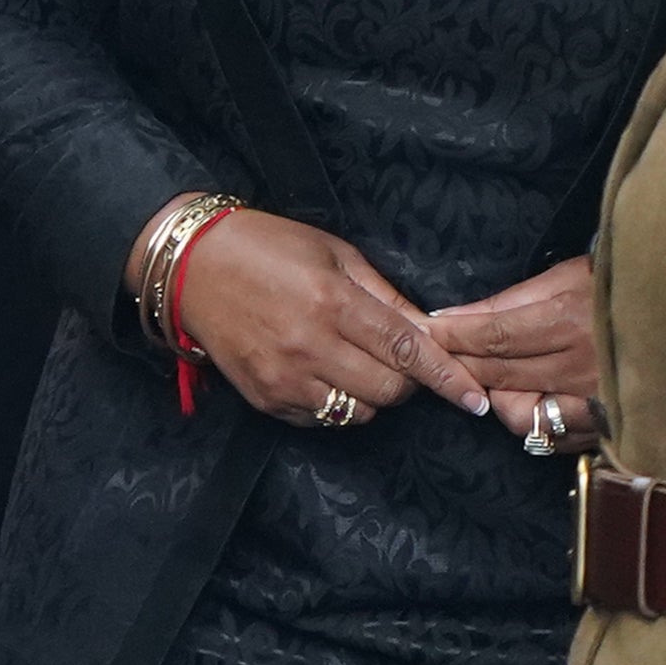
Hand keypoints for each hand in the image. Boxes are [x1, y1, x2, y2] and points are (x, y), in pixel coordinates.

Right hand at [165, 209, 471, 424]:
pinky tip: (320, 372)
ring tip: (351, 362)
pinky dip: (335, 403)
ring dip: (371, 393)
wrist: (190, 265)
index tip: (475, 399)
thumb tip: (430, 330)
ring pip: (359, 412)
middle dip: (407, 380)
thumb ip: (384, 295)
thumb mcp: (333, 253)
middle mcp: (309, 345)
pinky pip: (322, 418)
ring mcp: (284, 377)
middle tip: (394, 356)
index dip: (447, 377)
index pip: (406, 349)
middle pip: (390, 390)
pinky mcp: (265, 398)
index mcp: (332, 301)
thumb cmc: (265, 246)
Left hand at [427, 256, 601, 443]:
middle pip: (499, 374)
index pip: (492, 334)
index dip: (452, 336)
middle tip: (435, 357)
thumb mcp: (570, 275)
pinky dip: (531, 421)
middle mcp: (580, 366)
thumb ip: (514, 300)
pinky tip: (524, 399)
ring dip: (495, 398)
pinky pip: (552, 435)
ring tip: (488, 376)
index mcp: (570, 320)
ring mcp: (596, 400)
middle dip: (459, 365)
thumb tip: (460, 316)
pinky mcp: (609, 425)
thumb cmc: (628, 284)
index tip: (423, 332)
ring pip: (520, 414)